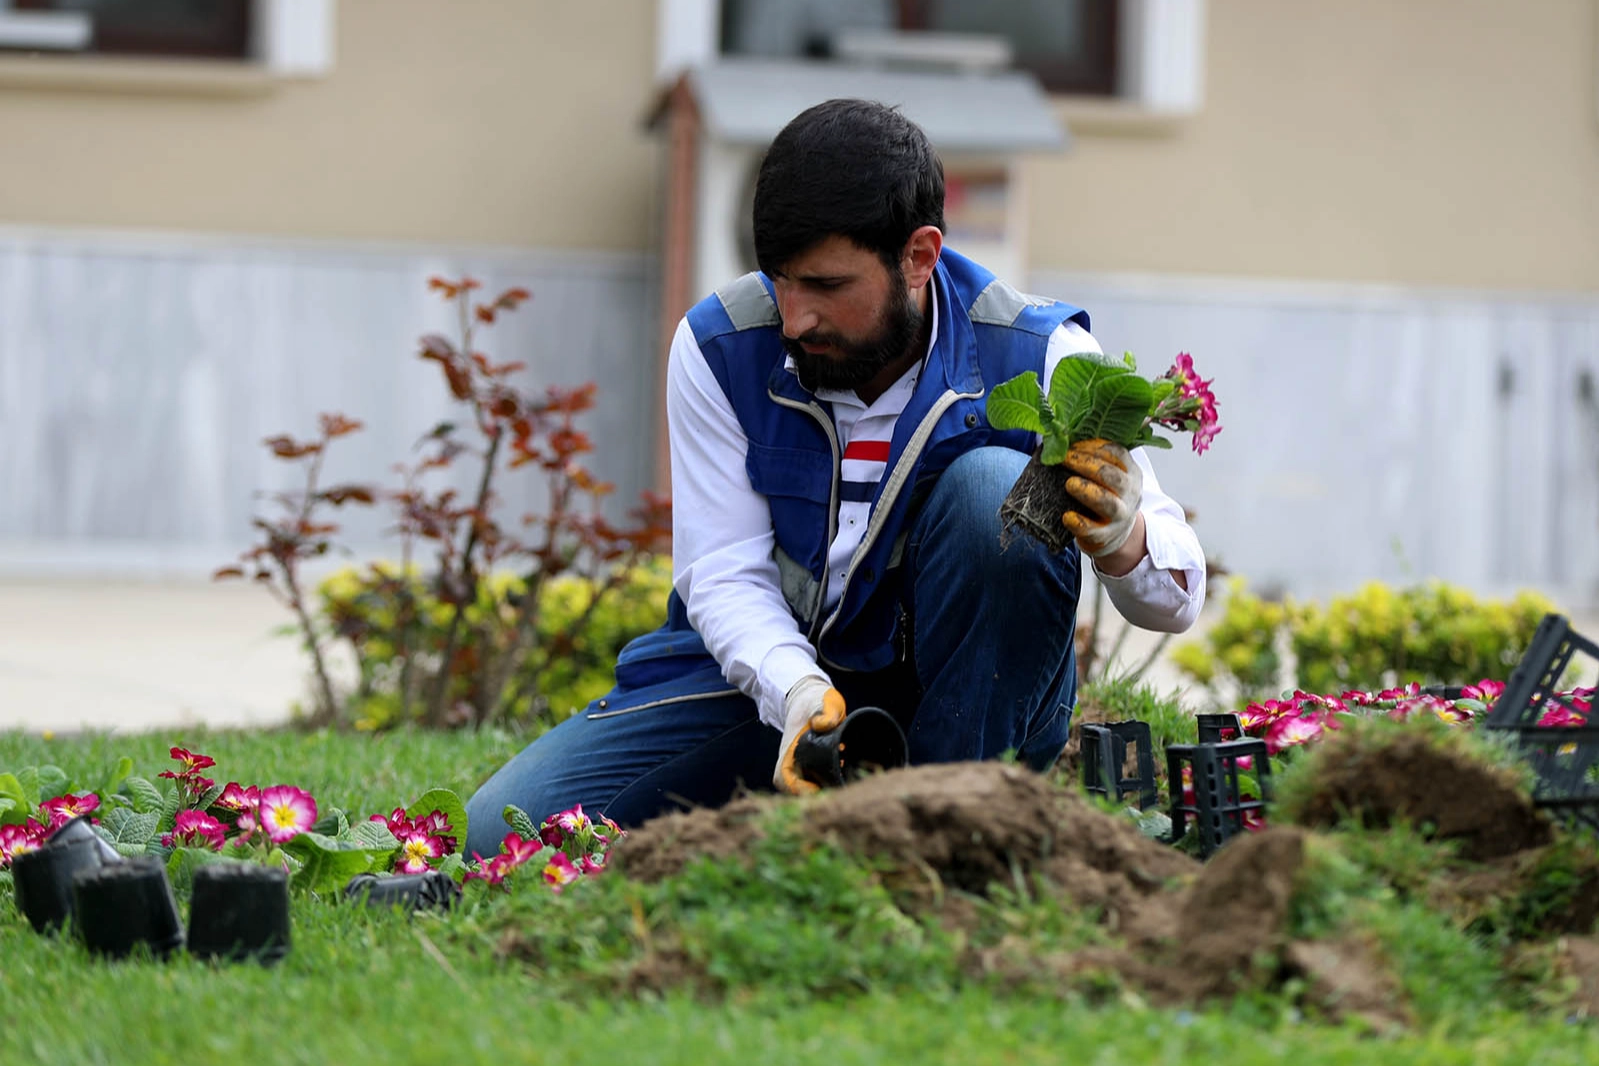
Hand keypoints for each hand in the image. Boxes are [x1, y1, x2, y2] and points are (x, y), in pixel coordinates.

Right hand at [774, 675, 846, 793]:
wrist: (810, 698)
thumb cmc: (816, 700)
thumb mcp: (824, 701)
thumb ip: (827, 711)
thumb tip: (823, 725)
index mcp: (790, 751)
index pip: (784, 780)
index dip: (798, 789)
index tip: (819, 788)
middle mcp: (793, 762)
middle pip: (795, 791)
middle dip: (816, 795)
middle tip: (838, 788)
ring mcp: (802, 766)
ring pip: (805, 790)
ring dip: (823, 791)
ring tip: (842, 783)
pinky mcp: (812, 767)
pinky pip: (815, 784)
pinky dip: (827, 786)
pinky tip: (843, 778)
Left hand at [1061, 439, 1142, 557]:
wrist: (1117, 532)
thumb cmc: (1107, 494)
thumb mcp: (1110, 474)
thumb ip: (1093, 457)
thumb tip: (1060, 435)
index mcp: (1131, 472)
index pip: (1118, 454)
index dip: (1094, 447)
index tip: (1073, 446)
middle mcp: (1129, 493)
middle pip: (1112, 476)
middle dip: (1087, 465)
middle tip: (1066, 459)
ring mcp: (1120, 516)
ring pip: (1107, 503)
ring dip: (1087, 492)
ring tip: (1069, 484)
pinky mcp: (1106, 535)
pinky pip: (1094, 531)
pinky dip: (1080, 523)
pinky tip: (1067, 516)